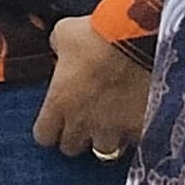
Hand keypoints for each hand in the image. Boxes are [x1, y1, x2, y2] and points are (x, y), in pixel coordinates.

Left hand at [33, 16, 150, 159]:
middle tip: (84, 120)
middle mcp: (82, 122)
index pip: (44, 136)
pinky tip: (136, 119)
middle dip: (76, 135)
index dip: (49, 129)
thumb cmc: (97, 34)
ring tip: (112, 123)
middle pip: (71, 147)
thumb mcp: (64, 34)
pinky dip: (133, 134)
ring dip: (106, 138)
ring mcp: (113, 128)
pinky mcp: (140, 127)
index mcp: (58, 102)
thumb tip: (59, 50)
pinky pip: (134, 141)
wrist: (139, 39)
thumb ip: (57, 49)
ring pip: (104, 150)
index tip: (56, 120)